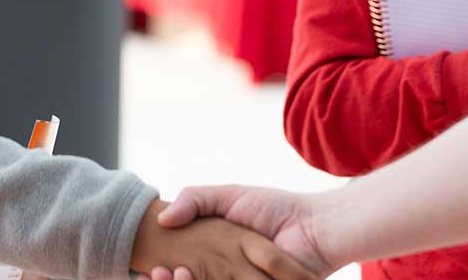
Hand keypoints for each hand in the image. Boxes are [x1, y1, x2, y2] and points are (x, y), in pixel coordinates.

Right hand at [131, 199, 319, 279]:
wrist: (313, 226)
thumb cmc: (274, 208)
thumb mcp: (228, 196)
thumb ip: (194, 199)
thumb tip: (164, 219)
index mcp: (220, 258)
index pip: (185, 271)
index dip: (166, 274)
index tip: (153, 269)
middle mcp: (230, 276)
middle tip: (158, 274)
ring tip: (177, 274)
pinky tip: (188, 276)